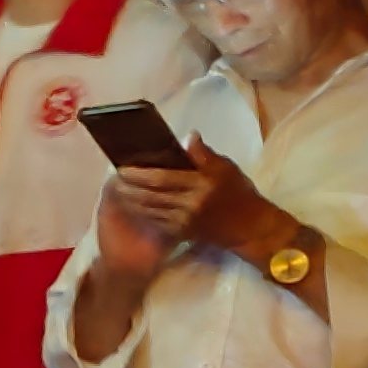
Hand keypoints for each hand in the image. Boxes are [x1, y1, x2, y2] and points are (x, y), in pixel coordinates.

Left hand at [104, 140, 292, 278]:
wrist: (251, 227)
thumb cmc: (239, 193)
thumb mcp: (226, 168)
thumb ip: (203, 154)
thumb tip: (188, 136)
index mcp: (201, 184)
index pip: (162, 178)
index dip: (140, 173)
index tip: (123, 167)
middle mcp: (190, 203)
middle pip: (151, 194)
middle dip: (130, 186)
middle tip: (116, 177)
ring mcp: (185, 220)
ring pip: (150, 209)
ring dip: (132, 200)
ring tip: (119, 189)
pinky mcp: (183, 232)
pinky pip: (157, 221)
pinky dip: (143, 213)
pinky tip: (132, 205)